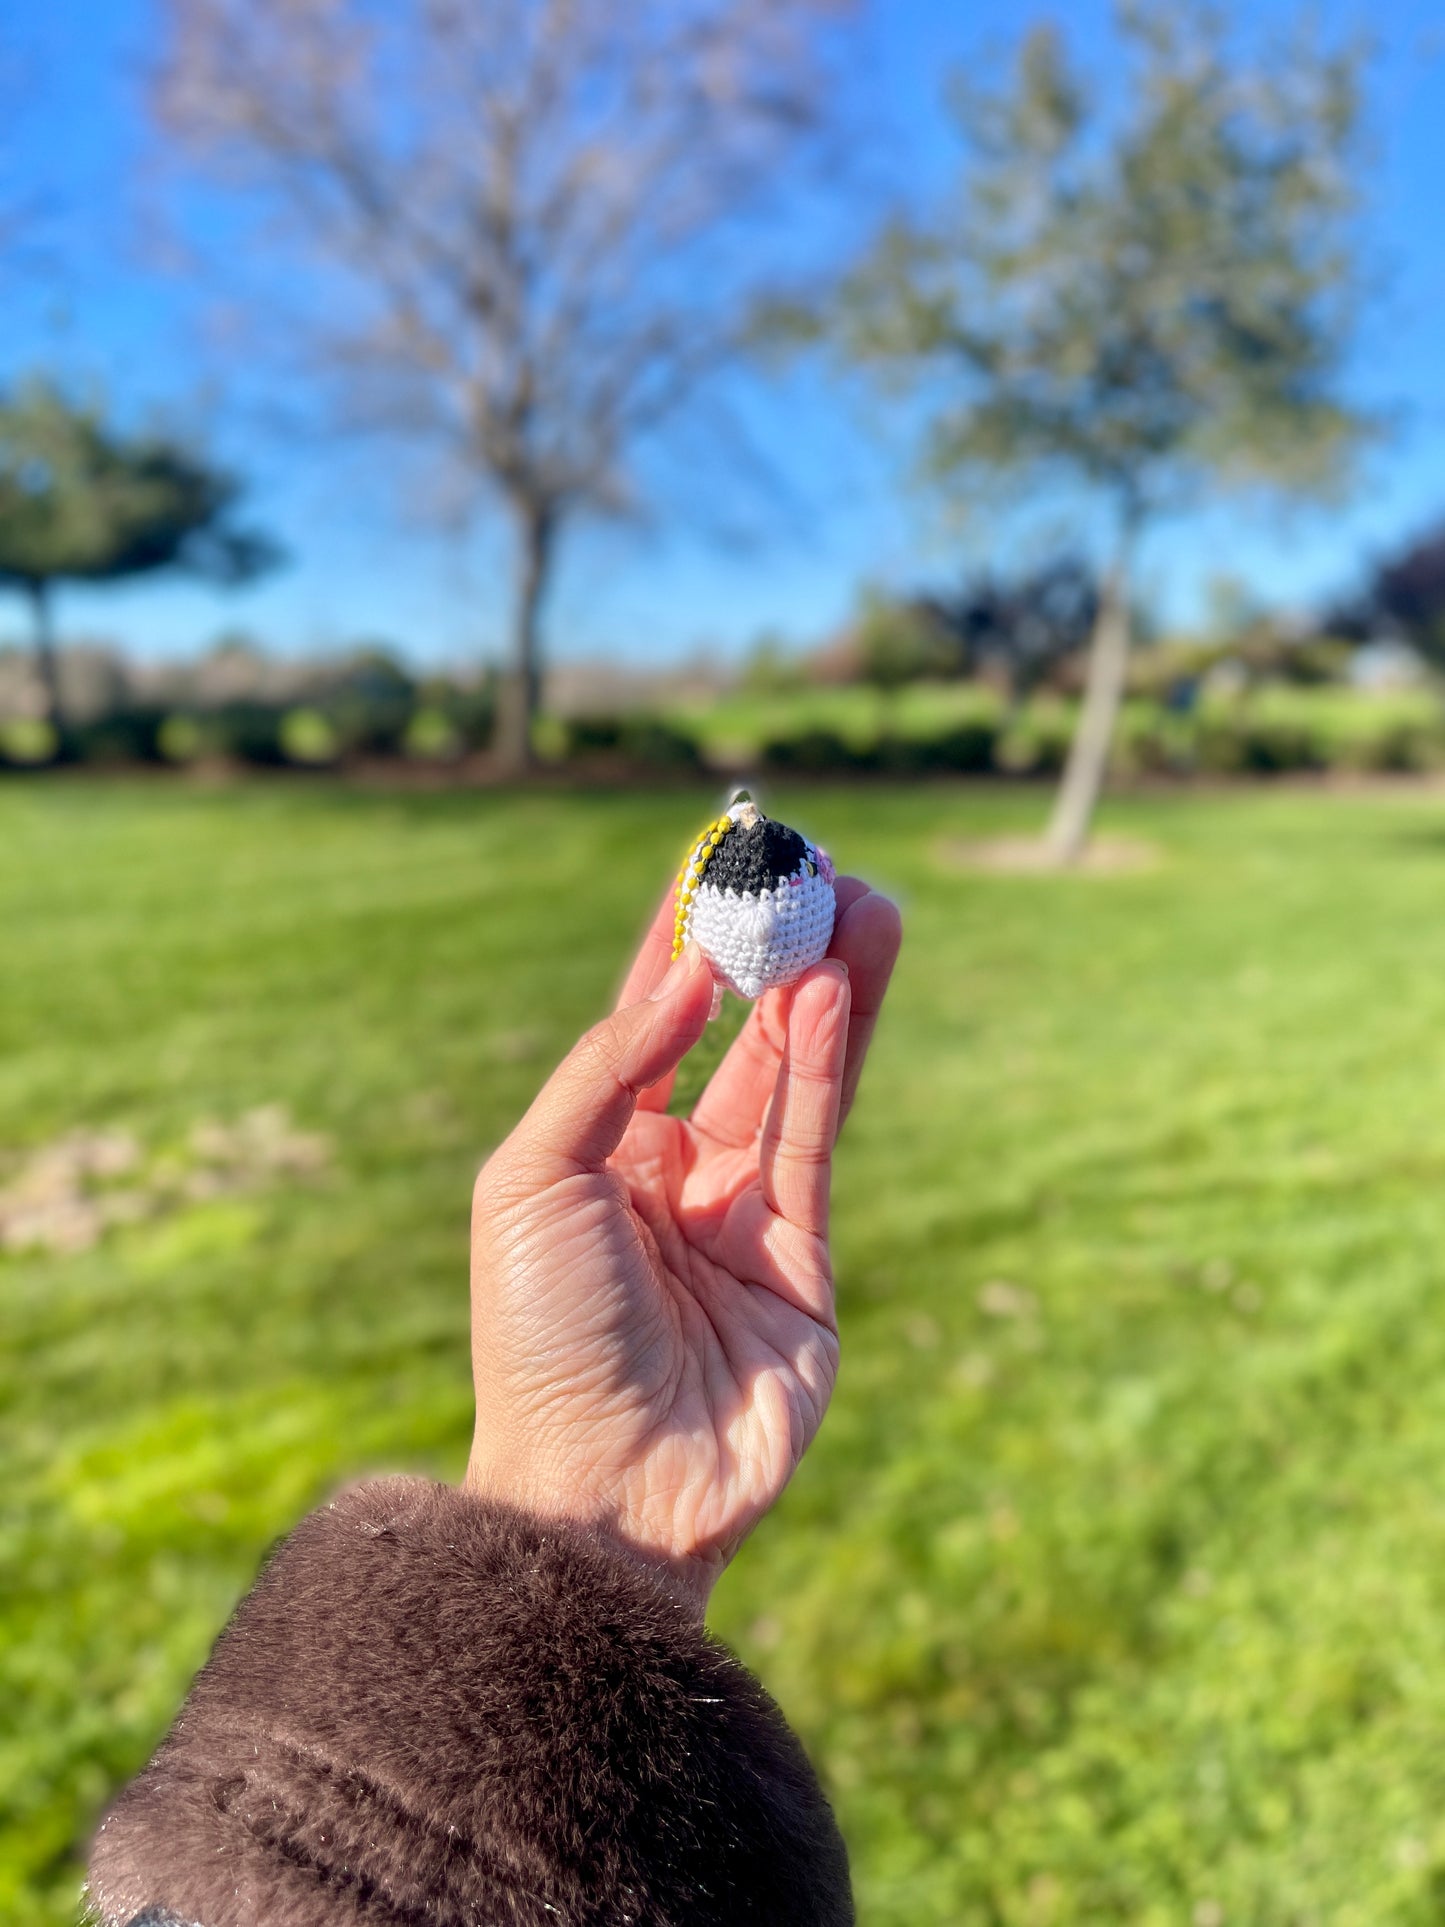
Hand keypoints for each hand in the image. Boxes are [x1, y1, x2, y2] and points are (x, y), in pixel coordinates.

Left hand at [465, 874, 901, 1614]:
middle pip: (737, 1038)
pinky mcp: (806, 1261)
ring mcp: (744, 1218)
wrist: (599, 1488)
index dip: (686, 944)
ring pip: (795, 1077)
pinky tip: (835, 987)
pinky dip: (828, 1059)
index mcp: (596, 1155)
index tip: (721, 863)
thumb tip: (682, 974)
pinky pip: (816, 1138)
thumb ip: (609, 1070)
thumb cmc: (540, 1335)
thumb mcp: (532, 1178)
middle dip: (776, 955)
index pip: (651, 1023)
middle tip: (817, 869)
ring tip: (860, 901)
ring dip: (827, 989)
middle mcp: (673, 1176)